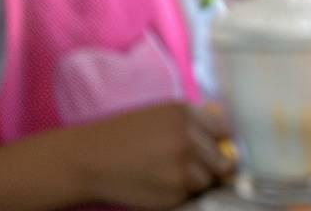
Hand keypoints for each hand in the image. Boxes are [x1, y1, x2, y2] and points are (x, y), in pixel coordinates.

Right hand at [65, 102, 233, 208]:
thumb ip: (193, 123)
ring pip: (208, 181)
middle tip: (194, 166)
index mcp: (185, 115)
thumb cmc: (121, 137)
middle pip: (223, 160)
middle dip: (213, 165)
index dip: (219, 141)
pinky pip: (190, 196)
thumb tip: (224, 140)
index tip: (213, 147)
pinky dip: (181, 194)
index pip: (224, 130)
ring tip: (170, 176)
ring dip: (197, 182)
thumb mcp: (160, 115)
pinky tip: (160, 186)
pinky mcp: (172, 195)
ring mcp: (182, 169)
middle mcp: (188, 140)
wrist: (86, 161)